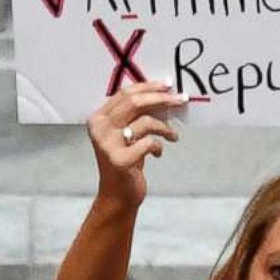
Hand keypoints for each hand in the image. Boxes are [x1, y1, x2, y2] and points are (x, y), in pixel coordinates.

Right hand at [86, 82, 183, 207]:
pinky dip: (159, 146)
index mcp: (98, 118)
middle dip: (162, 98)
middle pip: (135, 102)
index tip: (168, 84)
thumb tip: (164, 94)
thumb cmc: (126, 161)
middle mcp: (99, 129)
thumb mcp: (127, 134)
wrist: (118, 194)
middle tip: (181, 99)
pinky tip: (158, 153)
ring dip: (165, 127)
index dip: (149, 87)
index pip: (125, 94)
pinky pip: (149, 143)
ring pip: (146, 121)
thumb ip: (136, 115)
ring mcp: (108, 144)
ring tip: (173, 135)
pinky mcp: (120, 160)